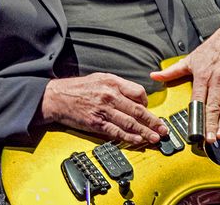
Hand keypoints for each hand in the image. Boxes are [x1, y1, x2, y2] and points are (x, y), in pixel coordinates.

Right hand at [38, 73, 167, 143]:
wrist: (56, 97)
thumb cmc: (78, 88)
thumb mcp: (100, 78)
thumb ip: (119, 85)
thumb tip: (135, 96)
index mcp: (113, 83)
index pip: (139, 92)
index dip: (147, 103)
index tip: (150, 111)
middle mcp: (110, 96)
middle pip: (138, 110)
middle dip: (153, 121)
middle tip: (163, 129)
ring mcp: (103, 111)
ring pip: (130, 122)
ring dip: (145, 132)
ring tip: (155, 137)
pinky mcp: (96, 123)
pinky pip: (116, 132)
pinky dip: (128, 137)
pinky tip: (137, 141)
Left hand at [149, 24, 219, 142]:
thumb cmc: (211, 50)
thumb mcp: (190, 59)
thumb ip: (172, 71)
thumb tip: (154, 76)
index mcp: (203, 75)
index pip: (198, 99)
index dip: (197, 115)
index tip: (195, 129)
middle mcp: (217, 79)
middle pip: (214, 106)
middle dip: (212, 124)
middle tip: (210, 139)